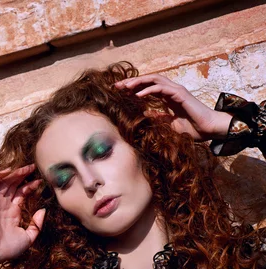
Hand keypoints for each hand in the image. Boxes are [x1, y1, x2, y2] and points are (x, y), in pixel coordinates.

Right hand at [0, 164, 45, 265]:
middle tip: (33, 167)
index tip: (39, 181)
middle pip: (14, 185)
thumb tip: (43, 210)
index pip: (21, 194)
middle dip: (23, 176)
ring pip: (5, 183)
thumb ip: (37, 224)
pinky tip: (9, 170)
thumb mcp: (28, 237)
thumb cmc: (9, 249)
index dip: (30, 186)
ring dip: (14, 174)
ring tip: (26, 168)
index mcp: (13, 213)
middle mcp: (4, 206)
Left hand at [115, 74, 231, 140]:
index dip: (133, 87)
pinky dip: (148, 90)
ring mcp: (176, 90)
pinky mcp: (180, 94)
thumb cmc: (192, 127)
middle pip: (149, 80)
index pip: (147, 87)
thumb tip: (144, 114)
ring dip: (138, 82)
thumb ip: (158, 117)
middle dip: (132, 81)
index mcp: (168, 96)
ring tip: (125, 87)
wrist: (209, 130)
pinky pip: (161, 88)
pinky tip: (138, 95)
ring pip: (154, 80)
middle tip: (117, 86)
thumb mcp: (169, 123)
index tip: (119, 91)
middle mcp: (171, 90)